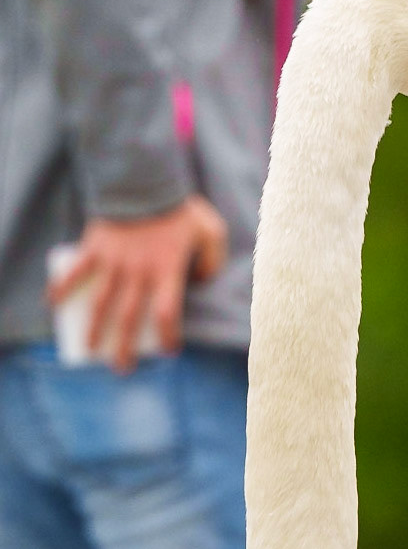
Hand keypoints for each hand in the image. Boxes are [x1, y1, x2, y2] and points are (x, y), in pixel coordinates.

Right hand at [47, 195, 227, 372]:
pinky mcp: (94, 247)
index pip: (168, 313)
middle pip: (130, 318)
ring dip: (93, 328)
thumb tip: (202, 280)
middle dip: (125, 347)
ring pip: (101, 303)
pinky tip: (53, 303)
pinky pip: (75, 271)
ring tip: (89, 349)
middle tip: (122, 369)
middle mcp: (139, 272)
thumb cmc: (182, 208)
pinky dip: (61, 287)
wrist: (146, 179)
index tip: (168, 351)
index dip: (167, 336)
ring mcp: (114, 261)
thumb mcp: (211, 231)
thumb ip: (213, 259)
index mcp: (168, 270)